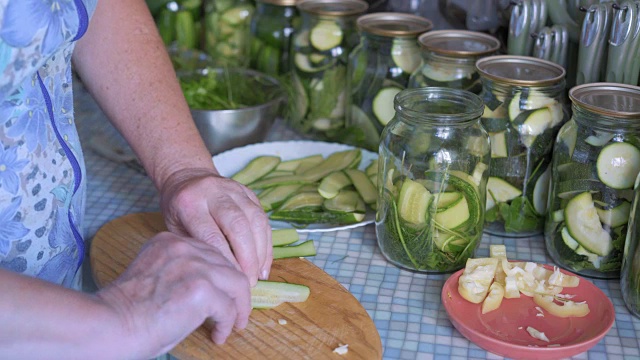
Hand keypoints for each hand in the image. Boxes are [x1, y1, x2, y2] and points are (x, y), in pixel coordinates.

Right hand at [97, 232, 250, 357]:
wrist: (109, 325)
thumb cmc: (126, 311)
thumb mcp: (155, 276)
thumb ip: (180, 272)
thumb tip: (211, 291)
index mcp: (169, 241)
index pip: (210, 253)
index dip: (221, 276)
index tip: (224, 293)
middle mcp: (184, 248)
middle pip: (228, 265)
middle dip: (236, 291)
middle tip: (236, 312)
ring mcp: (195, 266)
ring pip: (236, 284)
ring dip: (239, 307)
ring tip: (234, 324)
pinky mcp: (202, 289)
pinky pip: (229, 308)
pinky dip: (227, 324)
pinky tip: (218, 335)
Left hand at [159, 168, 272, 285]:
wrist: (187, 178)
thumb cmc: (178, 210)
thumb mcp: (175, 228)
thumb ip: (195, 247)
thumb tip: (218, 275)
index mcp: (190, 202)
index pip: (211, 235)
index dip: (226, 260)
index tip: (231, 280)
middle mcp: (215, 192)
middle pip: (237, 225)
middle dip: (247, 257)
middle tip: (249, 282)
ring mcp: (235, 189)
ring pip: (255, 220)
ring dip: (260, 251)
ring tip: (259, 275)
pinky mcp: (249, 192)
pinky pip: (263, 219)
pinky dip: (266, 243)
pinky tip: (264, 263)